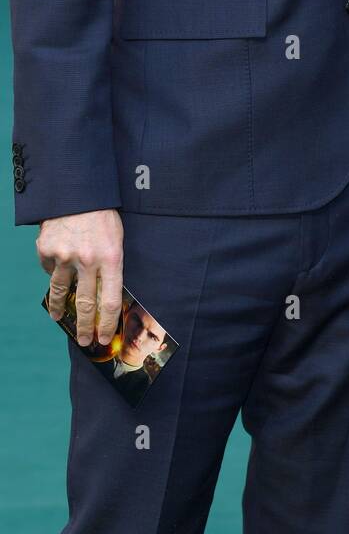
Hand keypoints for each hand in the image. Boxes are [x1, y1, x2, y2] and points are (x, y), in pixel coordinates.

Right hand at [37, 209, 123, 345]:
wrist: (77, 191)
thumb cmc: (103, 215)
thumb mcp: (116, 239)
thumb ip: (110, 266)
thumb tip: (105, 295)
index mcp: (111, 258)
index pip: (110, 301)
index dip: (107, 324)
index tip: (104, 338)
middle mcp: (87, 260)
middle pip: (86, 304)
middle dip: (85, 327)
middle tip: (85, 341)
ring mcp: (64, 256)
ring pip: (61, 291)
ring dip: (61, 308)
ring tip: (59, 318)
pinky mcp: (47, 250)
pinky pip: (50, 269)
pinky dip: (53, 271)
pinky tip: (56, 269)